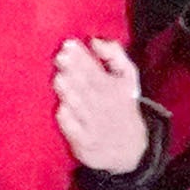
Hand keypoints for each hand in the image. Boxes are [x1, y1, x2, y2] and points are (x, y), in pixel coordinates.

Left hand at [55, 38, 148, 173]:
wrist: (131, 149)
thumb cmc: (121, 105)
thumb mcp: (127, 78)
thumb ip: (115, 55)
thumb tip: (95, 40)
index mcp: (115, 88)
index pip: (95, 70)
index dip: (82, 57)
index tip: (69, 44)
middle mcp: (104, 106)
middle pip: (87, 86)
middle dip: (74, 71)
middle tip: (62, 57)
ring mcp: (94, 125)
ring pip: (79, 106)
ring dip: (69, 92)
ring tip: (59, 78)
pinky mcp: (84, 142)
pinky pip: (73, 128)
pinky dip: (67, 117)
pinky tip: (61, 106)